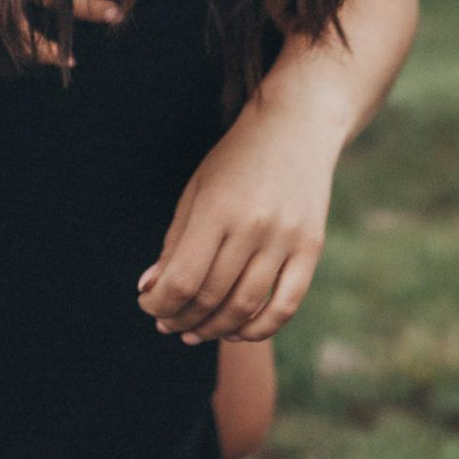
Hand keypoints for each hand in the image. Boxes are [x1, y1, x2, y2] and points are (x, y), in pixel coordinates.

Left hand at [137, 93, 338, 342]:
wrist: (298, 126)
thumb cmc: (237, 159)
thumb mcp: (196, 190)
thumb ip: (174, 243)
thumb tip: (150, 290)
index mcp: (217, 208)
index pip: (181, 279)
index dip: (159, 303)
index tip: (148, 305)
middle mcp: (253, 226)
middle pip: (211, 297)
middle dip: (181, 318)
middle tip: (167, 323)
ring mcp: (286, 239)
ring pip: (244, 307)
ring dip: (213, 329)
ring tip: (195, 331)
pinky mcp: (311, 248)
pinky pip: (285, 306)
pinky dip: (258, 328)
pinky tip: (235, 331)